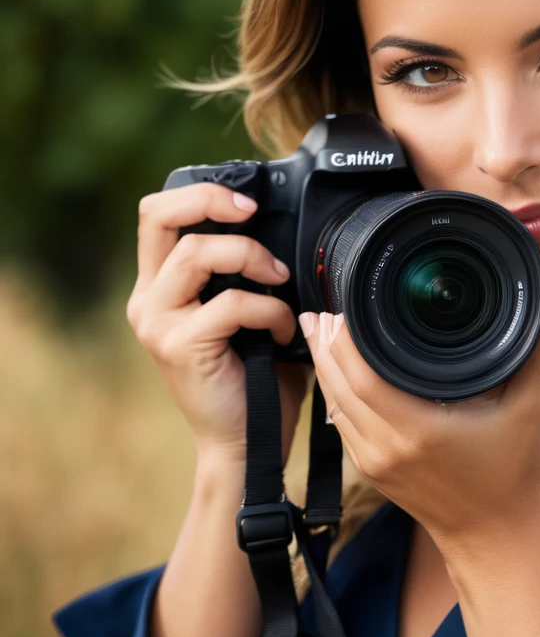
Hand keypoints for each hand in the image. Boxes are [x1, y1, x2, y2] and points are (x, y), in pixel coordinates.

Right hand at [126, 183, 310, 463]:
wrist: (247, 442)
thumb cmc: (258, 376)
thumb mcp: (252, 312)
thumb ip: (253, 273)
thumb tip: (293, 232)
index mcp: (163, 284)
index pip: (157, 215)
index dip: (199, 194)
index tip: (247, 201)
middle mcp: (150, 298)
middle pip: (156, 216)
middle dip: (209, 200)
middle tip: (253, 213)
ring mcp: (157, 322)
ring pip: (194, 254)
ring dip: (251, 258)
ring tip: (280, 280)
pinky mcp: (178, 347)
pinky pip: (229, 304)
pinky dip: (269, 309)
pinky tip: (284, 328)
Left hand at [298, 274, 539, 553]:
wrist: (497, 536)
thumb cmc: (516, 473)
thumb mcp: (535, 407)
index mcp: (418, 430)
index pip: (362, 376)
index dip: (346, 340)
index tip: (346, 305)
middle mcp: (387, 448)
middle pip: (338, 388)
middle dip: (326, 346)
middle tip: (322, 309)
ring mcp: (375, 464)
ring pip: (335, 407)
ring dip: (325, 368)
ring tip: (319, 331)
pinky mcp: (373, 472)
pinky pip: (343, 425)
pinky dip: (336, 394)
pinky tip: (337, 373)